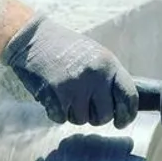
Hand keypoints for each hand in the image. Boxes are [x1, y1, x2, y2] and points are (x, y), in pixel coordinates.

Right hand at [0, 14, 138, 127]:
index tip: (120, 122)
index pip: (129, 97)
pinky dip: (56, 112)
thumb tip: (120, 106)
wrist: (33, 38)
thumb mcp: (94, 56)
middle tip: (85, 107)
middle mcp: (95, 76)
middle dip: (95, 117)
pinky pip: (61, 119)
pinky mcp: (56, 95)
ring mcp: (75, 86)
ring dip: (74, 114)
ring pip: (82, 120)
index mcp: (109, 64)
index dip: (127, 115)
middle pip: (105, 115)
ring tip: (66, 95)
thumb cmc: (64, 48)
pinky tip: (53, 95)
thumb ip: (108, 78)